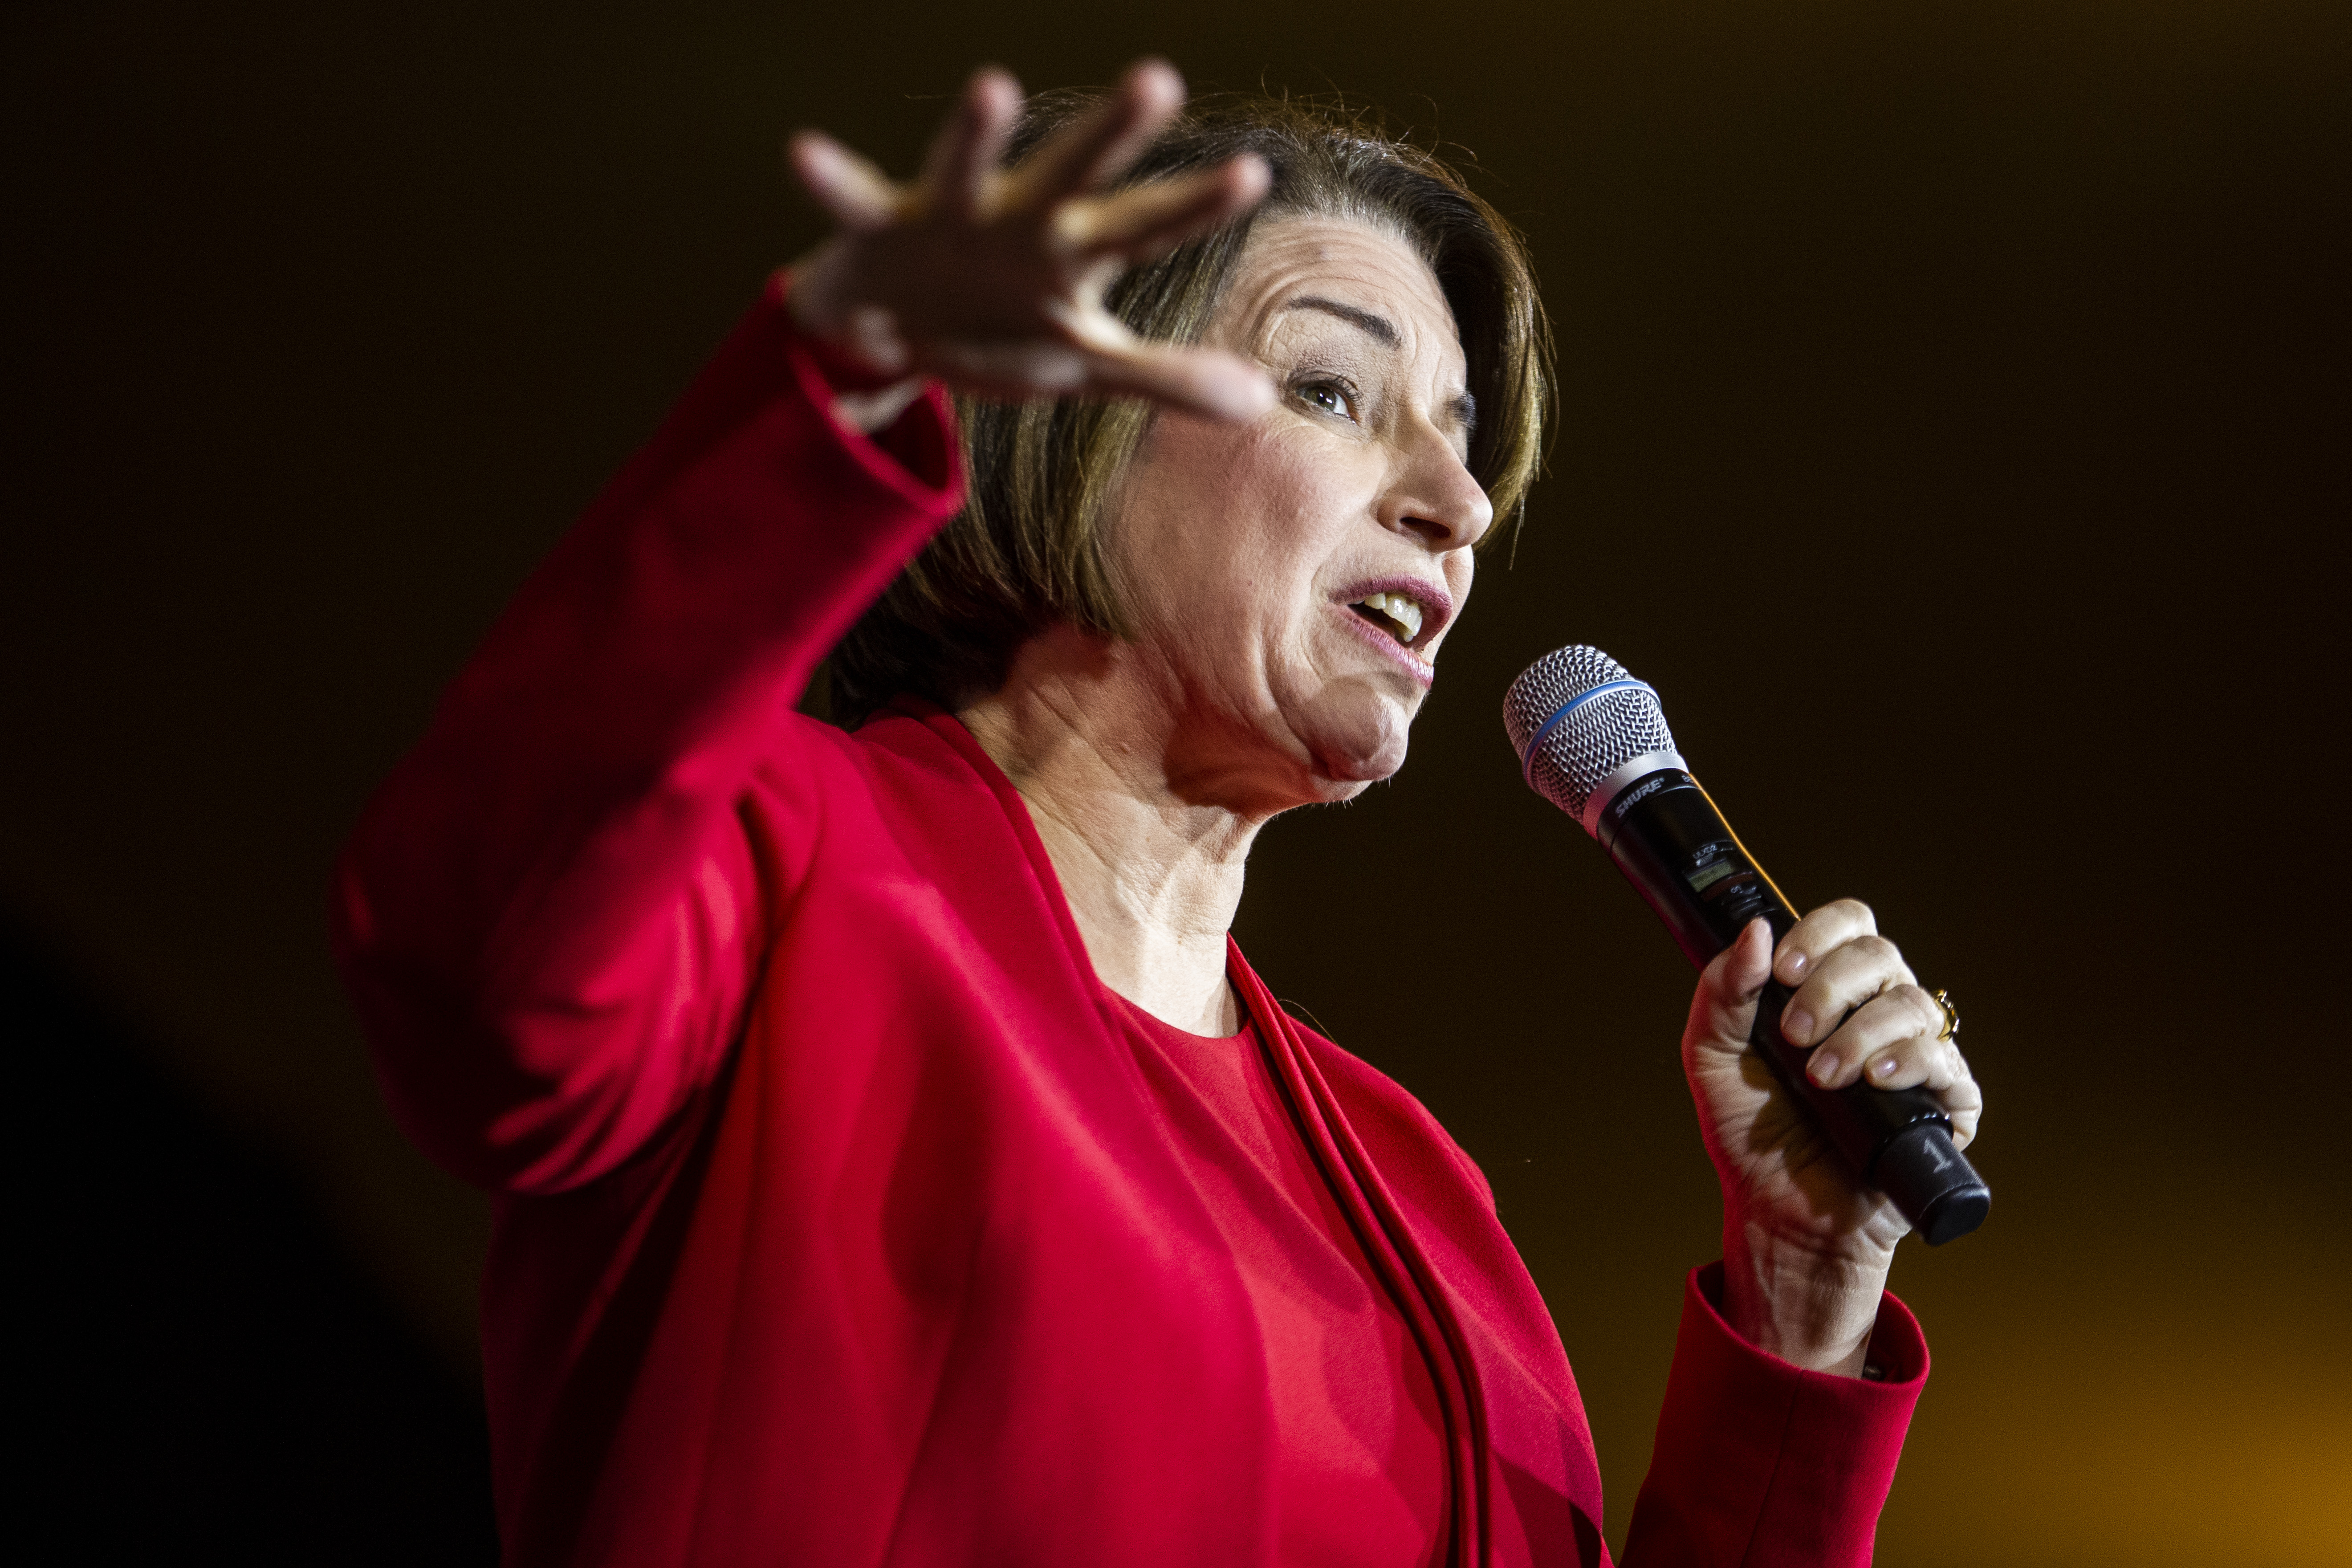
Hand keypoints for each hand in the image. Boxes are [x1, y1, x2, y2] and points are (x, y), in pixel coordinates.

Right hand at [785, 60, 1276, 420]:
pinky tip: (803, 152)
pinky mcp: (879, 230)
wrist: (895, 339)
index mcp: (1074, 253)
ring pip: (965, 168)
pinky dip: (830, 180)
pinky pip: (853, 201)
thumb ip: (1168, 378)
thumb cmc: (1000, 331)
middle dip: (1114, 132)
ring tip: (993, 85)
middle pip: (1076, 174)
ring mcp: (948, 217)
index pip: (1149, 228)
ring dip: (975, 134)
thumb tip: (1262, 405)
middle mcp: (1020, 220)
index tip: (1252, 172)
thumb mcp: (1084, 363)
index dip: (1197, 205)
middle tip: (1161, 78)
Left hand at [1681, 901, 1984, 1372]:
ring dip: (1861, 1032)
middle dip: (1831, 987)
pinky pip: (1948, 1062)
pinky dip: (1911, 1061)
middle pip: (1881, 956)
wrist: (1778, 1211)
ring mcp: (1913, 1056)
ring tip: (1823, 1075)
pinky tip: (1877, 1079)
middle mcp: (1876, 1013)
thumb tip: (1757, 931)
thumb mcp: (1710, 1056)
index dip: (1820, 934)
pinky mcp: (1944, 1104)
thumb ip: (1722, 991)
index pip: (1847, 928)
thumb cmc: (1750, 1134)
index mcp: (1828, 992)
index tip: (1782, 971)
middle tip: (1794, 1034)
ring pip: (1914, 1004)